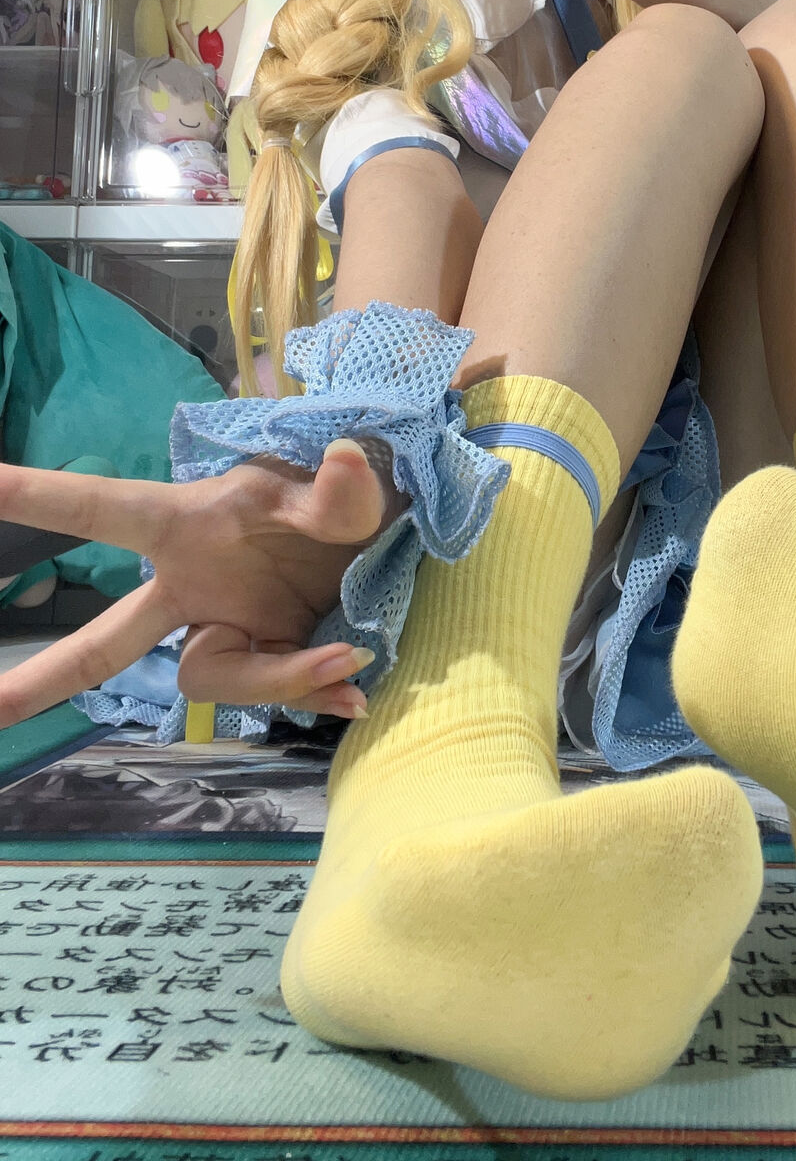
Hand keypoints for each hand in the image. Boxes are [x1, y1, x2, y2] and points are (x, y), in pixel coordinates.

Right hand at [0, 442, 390, 730]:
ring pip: (210, 677)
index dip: (37, 497)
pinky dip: (315, 693)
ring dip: (279, 677)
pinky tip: (353, 695)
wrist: (393, 535)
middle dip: (44, 678)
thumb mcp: (340, 486)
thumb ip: (336, 490)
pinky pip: (270, 691)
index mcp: (187, 524)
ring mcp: (226, 625)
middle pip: (107, 641)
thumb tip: (344, 466)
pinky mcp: (266, 656)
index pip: (100, 510)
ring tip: (347, 657)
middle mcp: (192, 585)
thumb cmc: (343, 494)